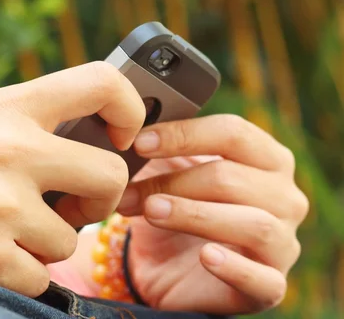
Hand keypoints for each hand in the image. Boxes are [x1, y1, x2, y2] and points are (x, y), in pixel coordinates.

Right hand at [0, 62, 143, 297]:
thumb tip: (68, 118)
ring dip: (49, 240)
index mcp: (6, 108)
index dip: (130, 109)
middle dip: (103, 197)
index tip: (123, 135)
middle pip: (112, 174)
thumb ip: (12, 109)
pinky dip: (23, 271)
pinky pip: (41, 276)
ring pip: (72, 238)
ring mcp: (0, 206)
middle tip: (77, 203)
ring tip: (10, 229)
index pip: (100, 85)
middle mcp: (11, 151)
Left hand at [117, 115, 307, 314]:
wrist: (166, 266)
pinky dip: (234, 267)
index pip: (233, 133)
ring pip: (253, 223)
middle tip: (130, 191)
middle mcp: (285, 197)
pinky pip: (264, 279)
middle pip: (233, 178)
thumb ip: (160, 148)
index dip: (185, 135)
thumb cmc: (176, 206)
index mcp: (266, 158)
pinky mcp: (271, 286)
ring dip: (194, 215)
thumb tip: (135, 129)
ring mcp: (283, 243)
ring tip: (152, 212)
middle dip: (174, 183)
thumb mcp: (166, 171)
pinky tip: (205, 255)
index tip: (140, 143)